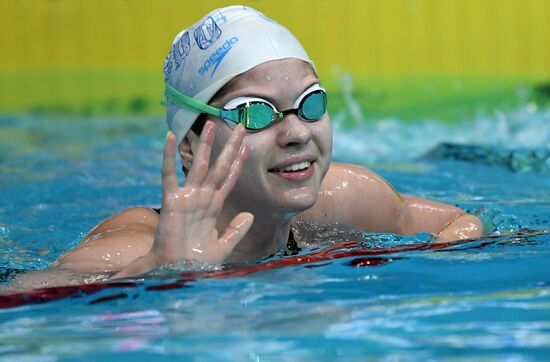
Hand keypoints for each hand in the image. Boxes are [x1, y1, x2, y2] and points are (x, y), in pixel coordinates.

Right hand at [113, 121, 252, 277]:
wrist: (176, 271)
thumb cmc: (195, 261)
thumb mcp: (223, 246)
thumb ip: (236, 231)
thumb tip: (249, 215)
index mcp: (213, 207)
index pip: (228, 180)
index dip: (237, 164)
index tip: (247, 147)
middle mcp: (201, 198)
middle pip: (218, 167)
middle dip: (229, 147)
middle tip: (241, 126)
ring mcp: (187, 197)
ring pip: (198, 165)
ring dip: (205, 145)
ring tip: (210, 124)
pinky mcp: (171, 201)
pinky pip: (169, 175)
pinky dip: (168, 156)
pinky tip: (171, 137)